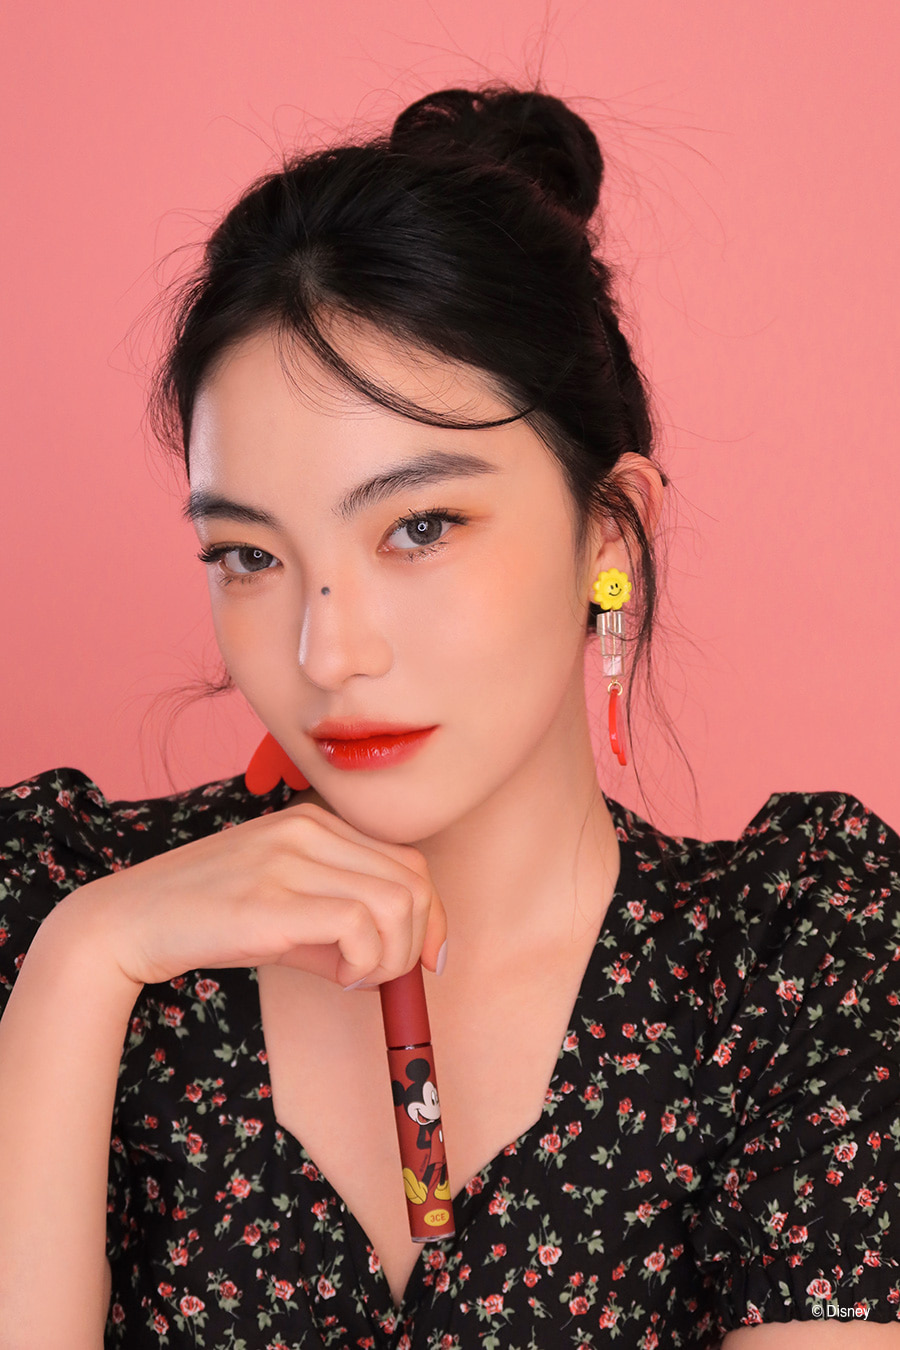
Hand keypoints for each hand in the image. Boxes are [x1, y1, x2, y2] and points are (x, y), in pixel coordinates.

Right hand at [57, 802, 445, 990]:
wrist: (129, 921)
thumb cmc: (206, 918)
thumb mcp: (283, 910)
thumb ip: (339, 927)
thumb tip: (395, 963)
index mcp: (313, 821)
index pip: (408, 861)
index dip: (431, 916)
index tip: (426, 959)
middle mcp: (307, 828)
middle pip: (413, 881)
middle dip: (417, 941)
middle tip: (383, 978)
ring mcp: (289, 858)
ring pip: (396, 902)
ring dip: (393, 956)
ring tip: (357, 978)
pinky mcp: (272, 897)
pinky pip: (359, 925)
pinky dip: (366, 963)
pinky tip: (341, 979)